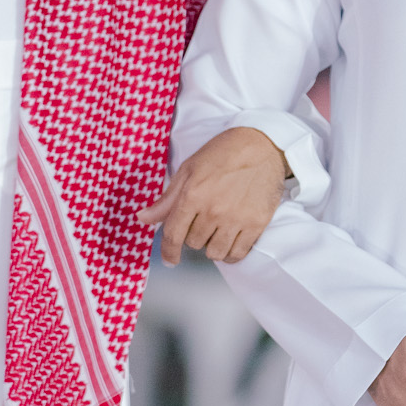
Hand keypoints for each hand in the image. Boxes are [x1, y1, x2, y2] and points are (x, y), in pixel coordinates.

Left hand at [139, 129, 288, 265]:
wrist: (262, 146)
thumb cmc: (223, 153)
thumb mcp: (189, 170)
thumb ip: (166, 199)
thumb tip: (143, 218)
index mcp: (193, 195)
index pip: (173, 235)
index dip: (168, 251)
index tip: (170, 259)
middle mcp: (213, 210)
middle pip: (194, 243)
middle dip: (193, 236)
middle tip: (202, 222)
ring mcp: (236, 219)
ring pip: (215, 253)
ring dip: (212, 246)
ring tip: (216, 231)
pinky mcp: (256, 224)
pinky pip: (237, 254)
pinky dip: (230, 253)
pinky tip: (229, 242)